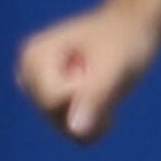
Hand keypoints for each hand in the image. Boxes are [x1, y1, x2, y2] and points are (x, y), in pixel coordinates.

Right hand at [13, 3, 160, 144]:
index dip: (87, 93)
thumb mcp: (116, 65)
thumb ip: (95, 96)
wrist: (133, 28)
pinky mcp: (50, 102)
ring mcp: (37, 91)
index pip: (53, 102)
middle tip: (107, 77)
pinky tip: (102, 98)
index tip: (100, 67)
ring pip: (66, 128)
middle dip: (90, 105)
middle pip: (55, 116)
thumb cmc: (126, 40)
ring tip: (106, 86)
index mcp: (32, 58)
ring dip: (96, 113)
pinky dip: (95, 121)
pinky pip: (73, 131)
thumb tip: (76, 131)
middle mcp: (27, 76)